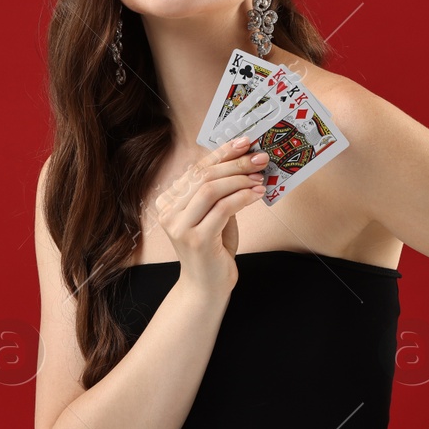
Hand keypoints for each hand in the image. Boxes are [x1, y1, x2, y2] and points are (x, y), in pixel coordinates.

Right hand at [154, 135, 269, 291]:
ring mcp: (179, 226)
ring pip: (210, 189)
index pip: (196, 169)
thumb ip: (219, 192)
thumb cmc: (213, 248)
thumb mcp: (214, 214)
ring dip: (239, 180)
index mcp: (168, 201)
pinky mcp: (196, 240)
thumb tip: (243, 161)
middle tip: (259, 158)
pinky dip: (242, 198)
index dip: (221, 153)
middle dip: (235, 163)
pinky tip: (257, 195)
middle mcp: (168, 211)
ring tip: (260, 178)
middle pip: (203, 176)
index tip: (244, 142)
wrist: (206, 286)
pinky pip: (222, 209)